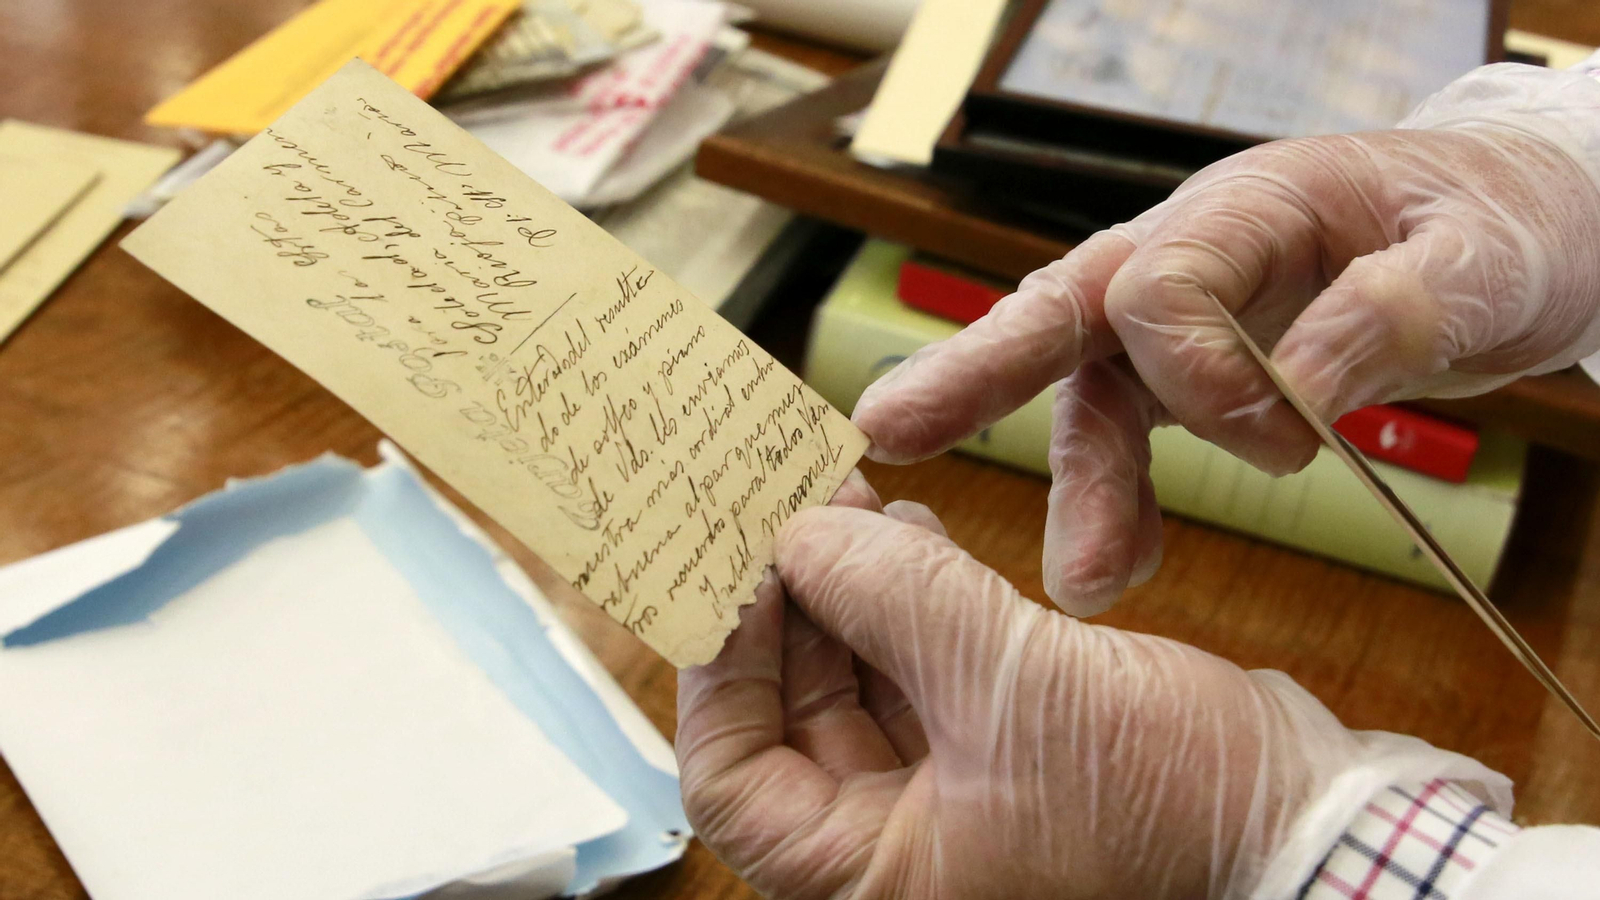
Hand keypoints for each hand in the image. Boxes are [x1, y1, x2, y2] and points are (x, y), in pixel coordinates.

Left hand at [677, 495, 1384, 899]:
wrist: (1315, 821)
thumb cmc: (1177, 804)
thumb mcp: (1013, 682)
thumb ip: (892, 594)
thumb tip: (804, 530)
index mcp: (874, 879)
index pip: (731, 776)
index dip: (720, 662)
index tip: (737, 563)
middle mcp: (901, 853)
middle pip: (791, 719)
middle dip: (790, 604)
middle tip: (789, 504)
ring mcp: (953, 805)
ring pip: (858, 689)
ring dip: (849, 592)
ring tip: (852, 501)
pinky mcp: (1005, 755)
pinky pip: (924, 677)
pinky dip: (909, 606)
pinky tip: (912, 532)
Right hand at [851, 63, 1599, 613]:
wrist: (1514, 232)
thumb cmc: (1499, 223)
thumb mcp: (1480, 257)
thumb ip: (1394, 310)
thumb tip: (1303, 391)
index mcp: (1248, 205)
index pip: (1159, 282)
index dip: (1198, 371)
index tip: (1288, 436)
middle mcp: (1189, 255)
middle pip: (1060, 312)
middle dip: (974, 374)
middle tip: (889, 431)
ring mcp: (1179, 319)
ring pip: (1088, 396)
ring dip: (1078, 489)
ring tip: (1084, 583)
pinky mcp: (1189, 373)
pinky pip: (1129, 436)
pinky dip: (1122, 504)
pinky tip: (1121, 568)